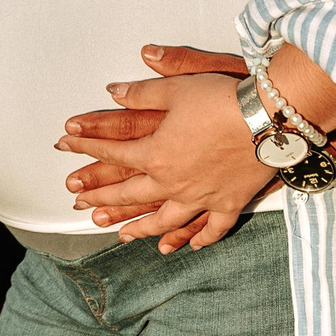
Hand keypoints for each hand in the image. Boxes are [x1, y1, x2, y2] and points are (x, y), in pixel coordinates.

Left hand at [57, 66, 271, 250]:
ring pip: (165, 221)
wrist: (268, 120)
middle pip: (131, 195)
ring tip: (122, 236)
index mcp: (156, 154)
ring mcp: (200, 198)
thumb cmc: (221, 98)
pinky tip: (190, 246)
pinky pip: (211, 229)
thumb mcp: (177, 88)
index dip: (88, 148)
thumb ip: (142, 93)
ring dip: (141, 229)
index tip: (67, 146)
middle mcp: (172, 183)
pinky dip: (198, 238)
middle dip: (102, 198)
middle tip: (80, 204)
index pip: (114, 153)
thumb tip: (111, 92)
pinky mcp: (228, 204)